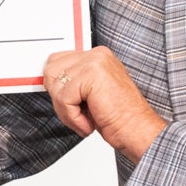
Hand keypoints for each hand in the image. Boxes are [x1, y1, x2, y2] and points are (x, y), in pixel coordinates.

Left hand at [44, 46, 165, 161]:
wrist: (138, 131)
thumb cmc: (118, 117)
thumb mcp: (89, 94)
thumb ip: (72, 81)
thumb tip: (47, 80)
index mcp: (97, 56)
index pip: (57, 61)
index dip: (56, 87)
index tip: (67, 103)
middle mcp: (97, 55)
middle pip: (51, 71)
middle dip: (58, 98)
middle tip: (77, 113)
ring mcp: (95, 62)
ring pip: (55, 86)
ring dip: (65, 111)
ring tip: (84, 119)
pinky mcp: (92, 75)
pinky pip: (64, 99)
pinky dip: (72, 118)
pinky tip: (88, 123)